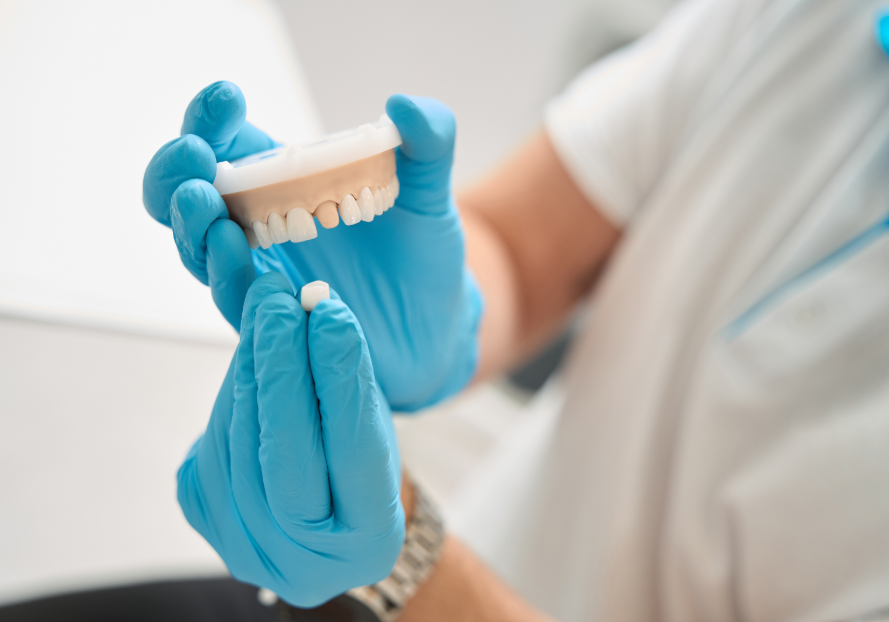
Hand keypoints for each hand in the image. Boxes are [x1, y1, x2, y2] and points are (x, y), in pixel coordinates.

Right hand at [143, 82, 482, 410]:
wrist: (437, 324)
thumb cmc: (422, 252)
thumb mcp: (430, 192)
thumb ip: (429, 141)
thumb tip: (404, 105)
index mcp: (285, 180)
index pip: (229, 143)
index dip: (212, 119)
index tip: (228, 99)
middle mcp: (260, 225)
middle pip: (188, 194)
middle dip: (177, 172)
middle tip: (194, 155)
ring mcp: (261, 273)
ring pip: (199, 248)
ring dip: (193, 223)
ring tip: (203, 201)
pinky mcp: (274, 320)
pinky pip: (236, 299)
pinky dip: (228, 274)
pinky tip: (234, 249)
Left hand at [176, 272, 403, 606]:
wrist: (326, 519)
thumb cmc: (361, 466)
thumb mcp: (374, 430)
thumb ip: (348, 382)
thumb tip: (314, 310)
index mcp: (368, 543)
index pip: (353, 453)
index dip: (341, 380)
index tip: (332, 316)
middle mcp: (304, 562)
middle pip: (283, 457)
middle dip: (279, 369)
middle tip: (280, 301)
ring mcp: (248, 548)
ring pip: (238, 444)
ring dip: (249, 368)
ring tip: (265, 309)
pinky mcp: (207, 520)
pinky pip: (212, 445)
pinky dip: (232, 391)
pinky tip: (250, 353)